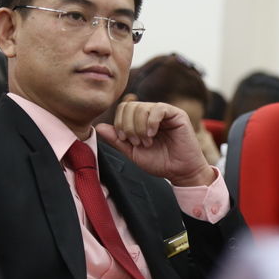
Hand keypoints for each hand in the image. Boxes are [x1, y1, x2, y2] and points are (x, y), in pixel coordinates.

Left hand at [95, 101, 216, 186]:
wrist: (180, 172)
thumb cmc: (159, 162)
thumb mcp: (132, 152)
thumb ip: (117, 140)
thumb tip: (97, 127)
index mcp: (141, 119)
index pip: (124, 108)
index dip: (120, 123)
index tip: (125, 140)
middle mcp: (152, 112)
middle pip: (130, 106)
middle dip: (128, 126)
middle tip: (136, 143)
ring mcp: (164, 112)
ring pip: (142, 107)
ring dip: (140, 128)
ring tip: (146, 142)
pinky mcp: (177, 114)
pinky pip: (158, 109)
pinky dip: (151, 123)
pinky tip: (152, 134)